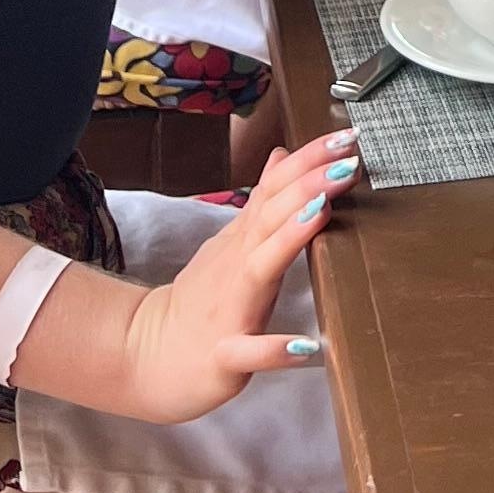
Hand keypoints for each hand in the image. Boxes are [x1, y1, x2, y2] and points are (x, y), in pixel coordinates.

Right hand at [108, 128, 360, 420]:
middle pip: (271, 217)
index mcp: (243, 241)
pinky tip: (305, 348)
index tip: (346, 135)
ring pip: (261, 268)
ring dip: (290, 238)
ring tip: (322, 212)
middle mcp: (237, 267)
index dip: (308, 160)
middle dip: (308, 185)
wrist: (146, 357)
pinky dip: (275, 350)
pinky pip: (250, 353)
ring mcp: (230, 310)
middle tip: (347, 159)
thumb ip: (261, 202)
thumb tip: (282, 156)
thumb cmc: (202, 302)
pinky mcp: (225, 357)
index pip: (275, 189)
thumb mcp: (232, 242)